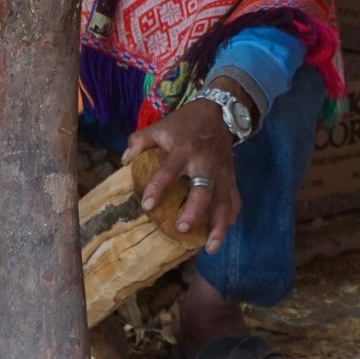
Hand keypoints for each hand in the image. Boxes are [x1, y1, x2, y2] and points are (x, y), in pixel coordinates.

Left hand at [124, 97, 239, 255]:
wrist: (220, 111)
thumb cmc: (185, 122)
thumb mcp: (160, 126)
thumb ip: (140, 142)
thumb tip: (125, 161)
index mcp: (184, 149)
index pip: (169, 170)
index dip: (157, 188)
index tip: (147, 206)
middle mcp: (204, 163)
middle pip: (202, 190)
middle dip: (193, 211)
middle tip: (181, 227)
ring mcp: (221, 172)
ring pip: (223, 202)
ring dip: (218, 226)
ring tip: (210, 247)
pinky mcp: (231, 178)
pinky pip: (235, 200)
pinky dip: (230, 218)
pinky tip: (221, 233)